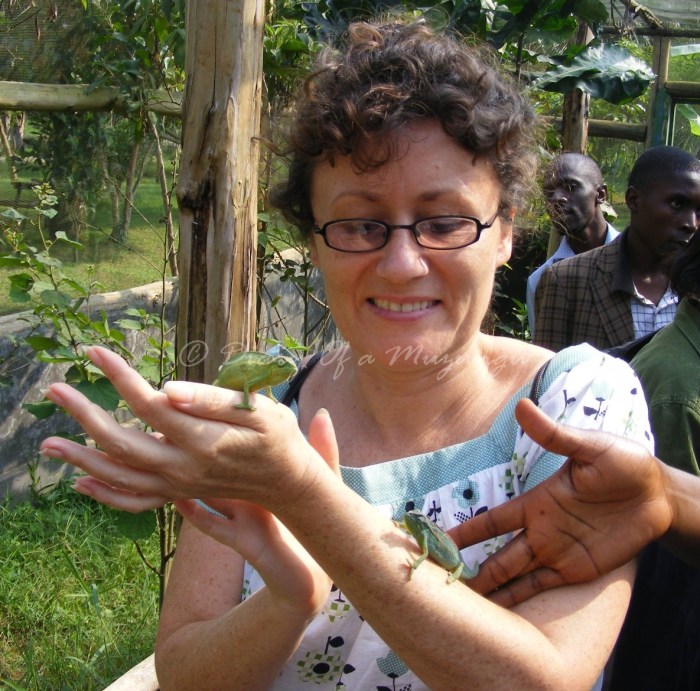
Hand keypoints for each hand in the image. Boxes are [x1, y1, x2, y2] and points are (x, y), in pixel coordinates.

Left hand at [40, 346, 336, 513]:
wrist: (286, 481)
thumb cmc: (276, 437)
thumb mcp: (258, 410)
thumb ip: (213, 400)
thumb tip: (167, 390)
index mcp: (203, 439)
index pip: (149, 404)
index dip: (118, 377)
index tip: (94, 353)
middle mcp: (184, 467)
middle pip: (122, 442)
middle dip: (84, 415)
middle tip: (54, 391)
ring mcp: (178, 485)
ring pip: (119, 475)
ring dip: (80, 459)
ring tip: (48, 445)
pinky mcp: (178, 493)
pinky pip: (134, 501)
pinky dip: (104, 494)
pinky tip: (81, 483)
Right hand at [448, 398, 672, 606]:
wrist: (659, 493)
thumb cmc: (623, 463)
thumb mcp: (588, 447)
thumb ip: (554, 436)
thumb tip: (521, 406)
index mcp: (536, 503)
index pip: (492, 521)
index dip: (466, 532)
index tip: (437, 542)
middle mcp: (540, 531)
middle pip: (498, 556)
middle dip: (471, 571)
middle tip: (442, 589)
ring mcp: (558, 553)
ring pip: (516, 577)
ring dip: (493, 592)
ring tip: (466, 613)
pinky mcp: (578, 570)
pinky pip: (544, 589)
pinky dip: (521, 601)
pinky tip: (503, 618)